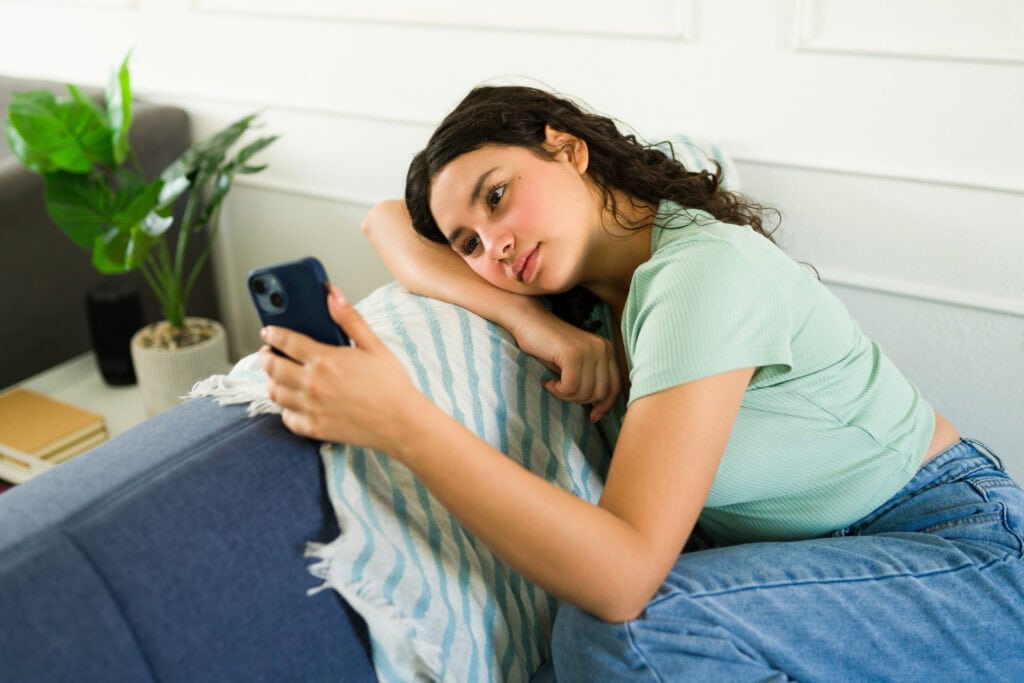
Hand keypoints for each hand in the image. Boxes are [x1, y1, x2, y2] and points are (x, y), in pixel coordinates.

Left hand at [258, 284, 422, 451]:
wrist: (402, 422)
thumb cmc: (392, 384)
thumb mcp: (374, 346)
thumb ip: (349, 319)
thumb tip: (331, 295)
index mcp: (326, 359)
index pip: (286, 340)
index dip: (273, 333)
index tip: (268, 331)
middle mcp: (313, 383)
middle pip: (273, 367)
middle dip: (266, 357)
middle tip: (268, 353)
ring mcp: (311, 407)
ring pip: (276, 392)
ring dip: (272, 381)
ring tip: (278, 376)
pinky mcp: (314, 428)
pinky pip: (287, 418)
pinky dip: (286, 409)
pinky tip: (294, 403)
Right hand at [508, 303, 621, 421]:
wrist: (529, 321)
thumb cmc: (549, 347)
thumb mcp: (577, 366)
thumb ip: (591, 381)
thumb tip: (598, 414)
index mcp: (607, 351)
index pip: (615, 387)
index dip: (604, 406)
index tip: (591, 416)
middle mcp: (603, 348)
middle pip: (600, 394)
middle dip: (579, 400)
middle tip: (561, 391)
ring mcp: (589, 350)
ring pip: (585, 392)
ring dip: (566, 395)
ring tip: (554, 385)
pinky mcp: (573, 353)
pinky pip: (571, 387)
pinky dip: (558, 390)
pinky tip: (548, 382)